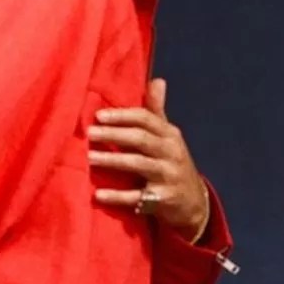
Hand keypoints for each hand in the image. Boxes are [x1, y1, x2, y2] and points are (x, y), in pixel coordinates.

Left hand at [89, 78, 210, 237]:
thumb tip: (157, 80)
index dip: (122, 116)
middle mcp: (171, 153)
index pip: (146, 119)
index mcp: (170, 135)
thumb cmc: (172, 164)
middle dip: (114, 135)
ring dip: (113, 160)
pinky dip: (117, 196)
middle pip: (141, 139)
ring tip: (89, 158)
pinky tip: (98, 194)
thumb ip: (157, 111)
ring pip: (138, 164)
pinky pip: (137, 197)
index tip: (98, 115)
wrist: (194, 203)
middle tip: (89, 133)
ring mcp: (168, 176)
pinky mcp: (163, 200)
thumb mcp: (169, 137)